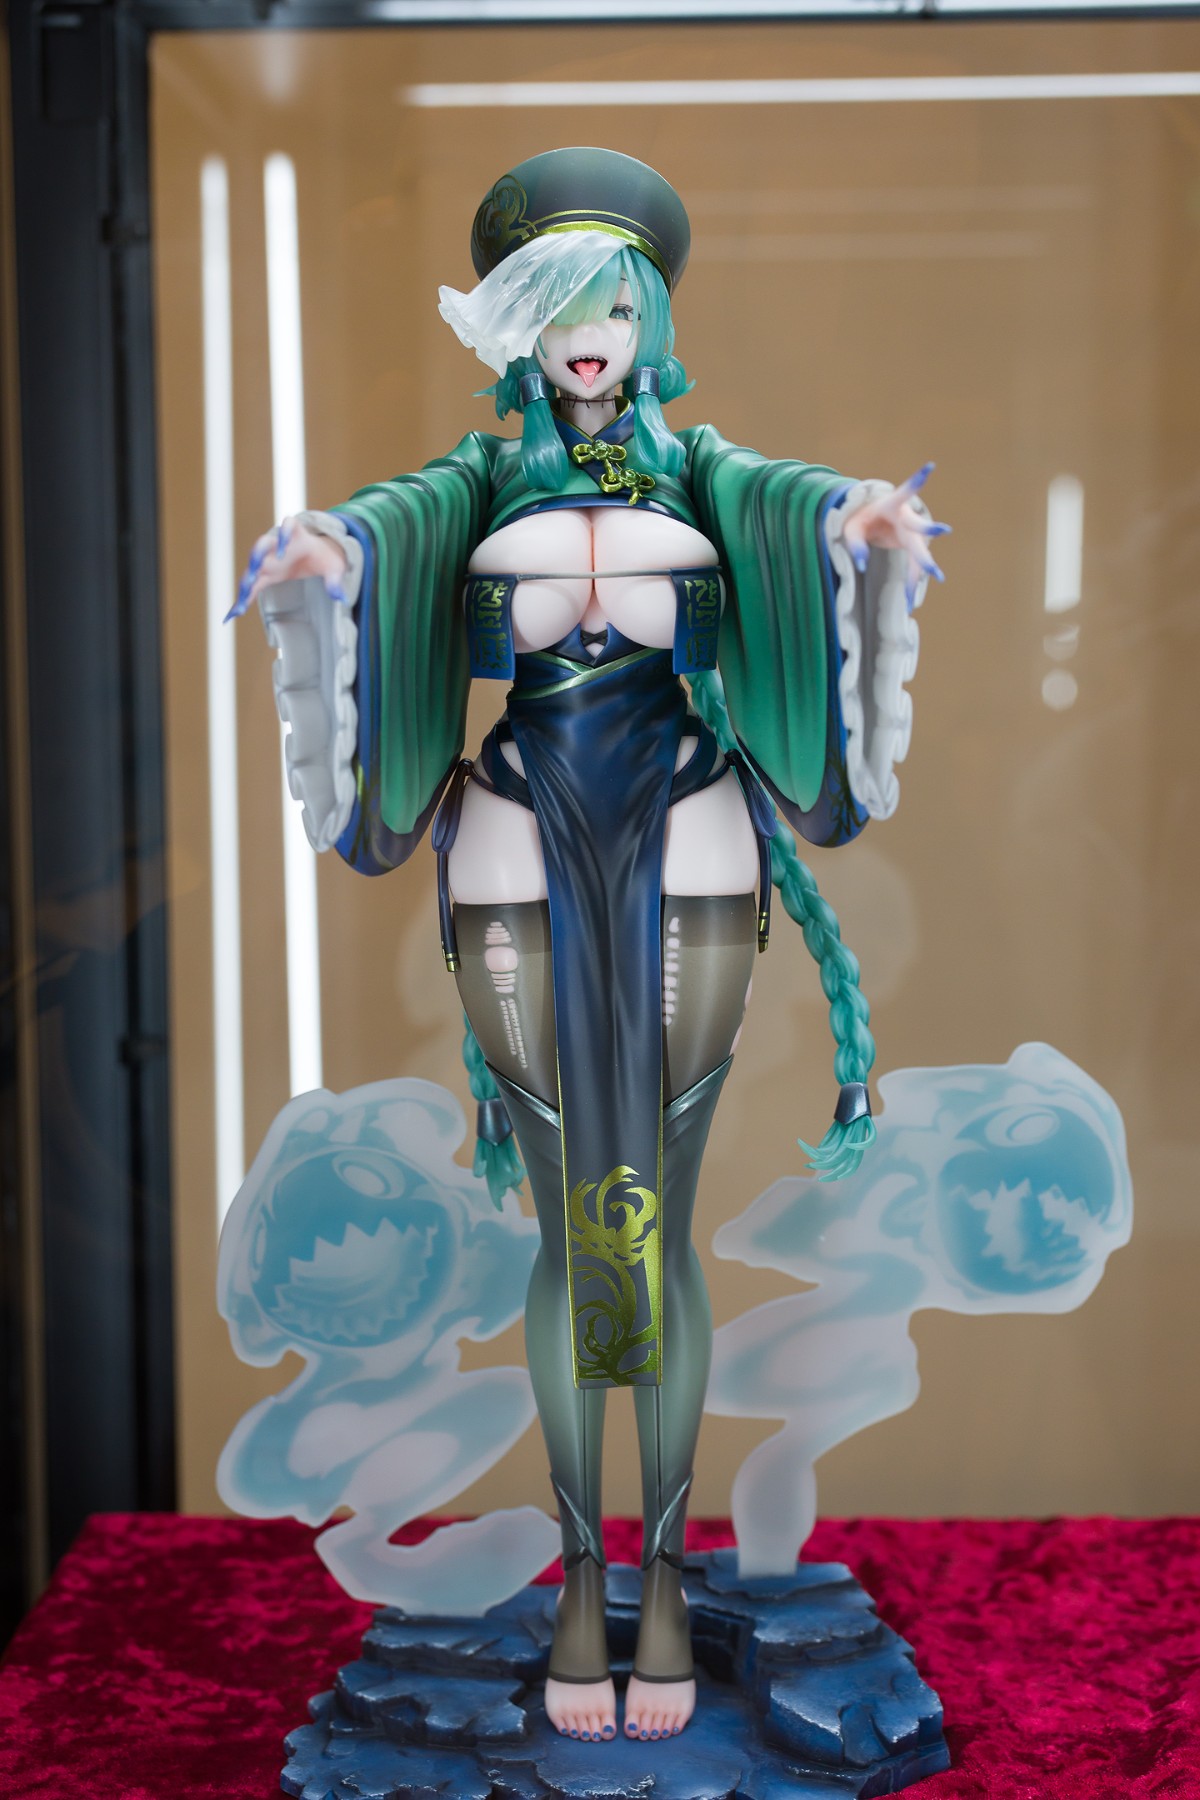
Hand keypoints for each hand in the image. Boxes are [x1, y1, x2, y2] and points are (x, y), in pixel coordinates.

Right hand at [225, 518, 349, 620]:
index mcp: (297, 536)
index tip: (284, 550)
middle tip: (255, 572)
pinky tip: (234, 614)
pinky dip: (243, 598)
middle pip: (262, 545)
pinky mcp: (265, 574)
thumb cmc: (325, 558)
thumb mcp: (335, 568)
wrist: (316, 556)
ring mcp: (269, 559)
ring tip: (242, 600)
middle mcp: (277, 545)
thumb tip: (340, 598)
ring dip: (247, 582)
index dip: (284, 535)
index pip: (288, 527)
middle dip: (257, 557)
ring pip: (253, 567)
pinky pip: (251, 585)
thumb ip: (336, 581)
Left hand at [841, 462, 950, 609]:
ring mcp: (910, 534)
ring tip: (935, 581)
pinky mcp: (910, 547)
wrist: (870, 523)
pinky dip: (910, 582)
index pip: (906, 491)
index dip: (917, 479)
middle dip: (929, 529)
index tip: (931, 466)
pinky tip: (908, 601)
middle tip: (944, 529)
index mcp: (892, 505)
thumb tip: (862, 566)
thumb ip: (854, 544)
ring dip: (923, 568)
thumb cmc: (859, 519)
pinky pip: (913, 567)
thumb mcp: (849, 528)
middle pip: (917, 526)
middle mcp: (906, 518)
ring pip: (919, 552)